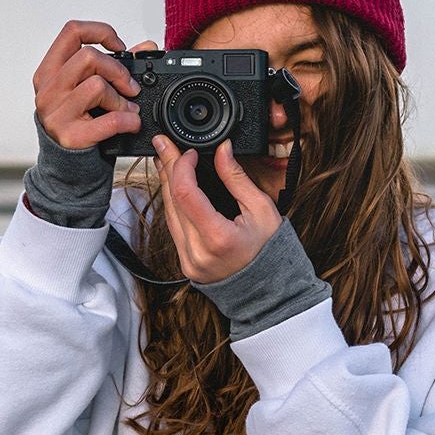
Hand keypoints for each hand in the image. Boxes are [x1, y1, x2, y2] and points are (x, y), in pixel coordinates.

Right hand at [33, 21, 159, 150]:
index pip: (72, 32)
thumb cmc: (76, 119)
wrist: (65, 162)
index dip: (100, 32)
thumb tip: (146, 46)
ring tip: (128, 108)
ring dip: (121, 98)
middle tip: (130, 86)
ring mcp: (56, 113)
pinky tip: (132, 122)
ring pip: (96, 86)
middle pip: (88, 56)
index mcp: (49, 71)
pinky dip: (128, 120)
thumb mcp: (87, 88)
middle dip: (117, 69)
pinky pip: (109, 120)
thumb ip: (115, 64)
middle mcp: (48, 89)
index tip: (118, 46)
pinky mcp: (71, 136)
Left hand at [149, 134, 282, 283]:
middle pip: (172, 201)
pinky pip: (173, 228)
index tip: (187, 152)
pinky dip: (173, 205)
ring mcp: (188, 260)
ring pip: (168, 214)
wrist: (269, 290)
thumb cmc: (271, 250)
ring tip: (165, 160)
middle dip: (168, 168)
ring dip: (167, 185)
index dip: (181, 167)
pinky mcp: (185, 263)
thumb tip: (222, 149)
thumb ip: (236, 178)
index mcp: (218, 238)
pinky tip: (173, 188)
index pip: (186, 193)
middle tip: (163, 144)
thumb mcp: (261, 209)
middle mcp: (197, 251)